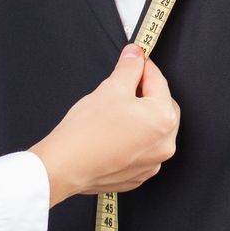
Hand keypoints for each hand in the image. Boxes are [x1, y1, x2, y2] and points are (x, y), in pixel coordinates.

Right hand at [30, 45, 179, 205]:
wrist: (64, 166)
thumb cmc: (87, 132)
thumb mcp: (111, 88)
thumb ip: (129, 67)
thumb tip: (135, 55)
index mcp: (164, 119)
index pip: (159, 81)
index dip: (144, 66)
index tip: (135, 59)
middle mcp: (165, 144)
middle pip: (161, 106)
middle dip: (145, 92)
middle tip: (124, 84)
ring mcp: (153, 163)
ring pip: (152, 129)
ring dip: (140, 116)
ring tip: (115, 112)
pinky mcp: (139, 175)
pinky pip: (142, 149)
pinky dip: (133, 138)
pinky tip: (114, 132)